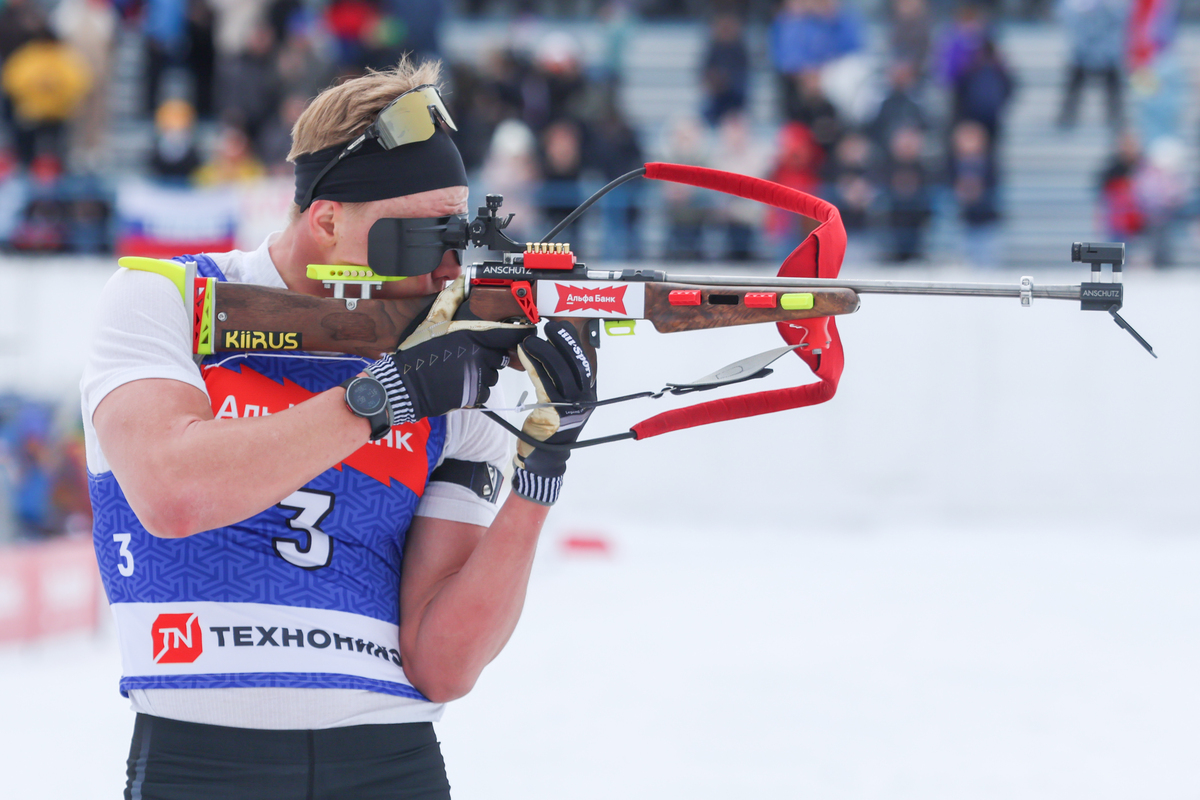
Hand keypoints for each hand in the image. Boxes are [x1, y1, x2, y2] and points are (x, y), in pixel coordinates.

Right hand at [367, 277, 529, 421]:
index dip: (520, 333)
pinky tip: (460, 382)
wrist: (405, 383)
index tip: (525, 332)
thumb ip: (452, 298)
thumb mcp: (433, 319)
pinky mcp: (474, 394)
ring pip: (493, 374)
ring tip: (462, 369)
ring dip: (483, 373)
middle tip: (471, 355)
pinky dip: (476, 389)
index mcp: (473, 334)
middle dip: (490, 355)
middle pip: (500, 356)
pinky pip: (485, 392)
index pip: (510, 334)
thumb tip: (461, 279)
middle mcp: (479, 354)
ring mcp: (477, 375)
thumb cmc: (418, 352)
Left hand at [511, 320, 595, 504]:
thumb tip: (553, 351)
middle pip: (576, 363)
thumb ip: (561, 381)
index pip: (585, 362)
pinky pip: (544, 383)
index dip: (573, 342)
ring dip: (544, 350)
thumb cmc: (550, 426)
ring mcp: (571, 407)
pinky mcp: (555, 413)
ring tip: (530, 339)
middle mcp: (584, 399)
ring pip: (560, 371)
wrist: (544, 457)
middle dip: (563, 341)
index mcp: (589, 394)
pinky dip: (533, 365)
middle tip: (548, 326)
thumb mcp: (561, 401)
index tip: (560, 327)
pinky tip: (524, 354)